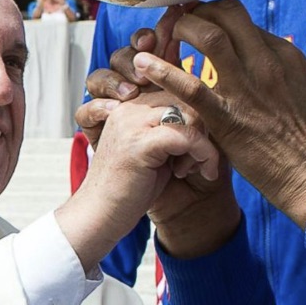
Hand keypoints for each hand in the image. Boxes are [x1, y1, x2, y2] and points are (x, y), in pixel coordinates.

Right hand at [58, 92, 220, 271]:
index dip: (197, 116)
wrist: (99, 215)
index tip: (199, 145)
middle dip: (203, 128)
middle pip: (186, 99)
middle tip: (200, 159)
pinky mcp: (139, 143)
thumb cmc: (128, 188)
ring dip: (204, 142)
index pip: (176, 89)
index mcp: (129, 105)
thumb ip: (170, 127)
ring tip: (196, 166)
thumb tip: (205, 114)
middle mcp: (128, 107)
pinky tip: (202, 171)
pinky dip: (204, 153)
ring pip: (190, 114)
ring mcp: (131, 123)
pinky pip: (187, 136)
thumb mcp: (153, 150)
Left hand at [129, 0, 305, 229]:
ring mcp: (247, 89)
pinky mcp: (228, 118)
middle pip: (226, 15)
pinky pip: (190, 86)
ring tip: (166, 34)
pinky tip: (144, 64)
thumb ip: (286, 71)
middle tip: (181, 20)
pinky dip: (163, 71)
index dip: (218, 18)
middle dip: (199, 11)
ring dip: (182, 28)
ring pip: (208, 35)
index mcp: (285, 55)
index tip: (203, 23)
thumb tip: (269, 58)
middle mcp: (266, 63)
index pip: (245, 21)